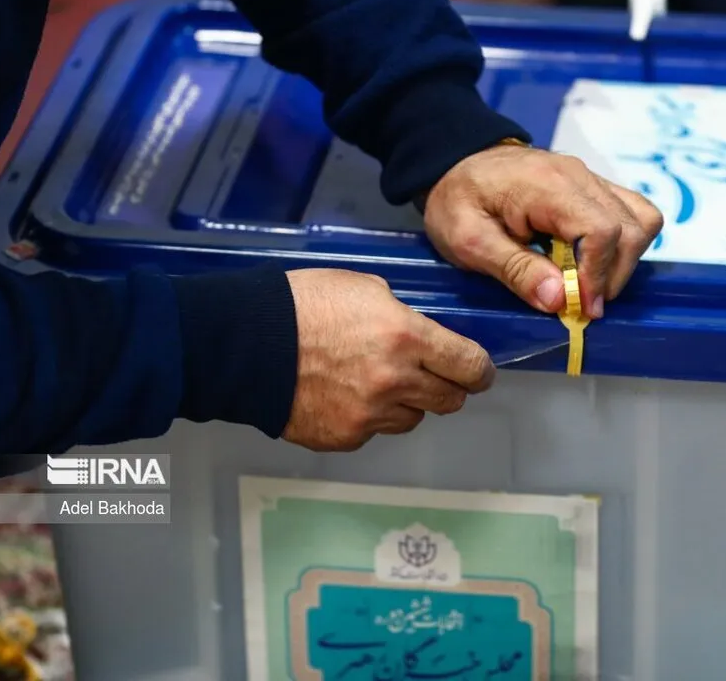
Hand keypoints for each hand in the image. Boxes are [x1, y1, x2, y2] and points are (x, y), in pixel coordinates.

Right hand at [282, 269, 494, 450]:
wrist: (244, 344)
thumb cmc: (302, 304)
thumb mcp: (364, 289)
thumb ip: (403, 316)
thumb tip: (422, 336)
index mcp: (405, 337)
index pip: (470, 366)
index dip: (481, 371)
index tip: (480, 372)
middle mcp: (395, 381)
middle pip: (450, 400)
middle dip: (449, 388)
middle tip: (435, 376)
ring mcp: (370, 415)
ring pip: (413, 419)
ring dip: (407, 403)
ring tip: (377, 381)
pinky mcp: (345, 437)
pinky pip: (374, 431)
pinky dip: (369, 417)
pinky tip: (344, 394)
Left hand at [423, 142, 663, 318]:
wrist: (453, 162)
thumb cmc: (456, 200)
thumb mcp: (468, 241)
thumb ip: (515, 270)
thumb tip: (560, 300)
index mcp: (548, 186)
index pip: (602, 230)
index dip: (599, 275)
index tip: (581, 306)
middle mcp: (580, 176)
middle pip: (632, 227)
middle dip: (614, 275)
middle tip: (581, 303)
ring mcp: (590, 179)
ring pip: (641, 219)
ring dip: (623, 261)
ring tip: (588, 284)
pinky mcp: (593, 187)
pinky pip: (630, 213)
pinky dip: (621, 245)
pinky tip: (589, 262)